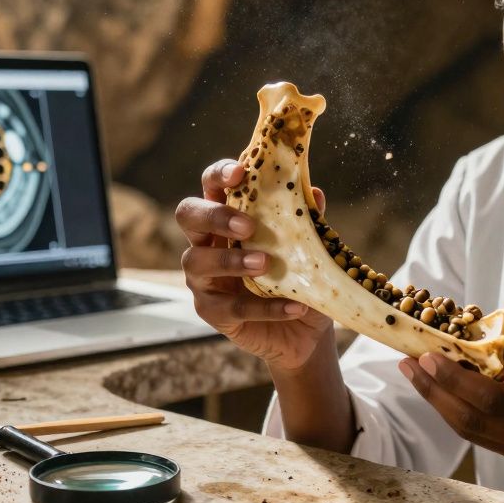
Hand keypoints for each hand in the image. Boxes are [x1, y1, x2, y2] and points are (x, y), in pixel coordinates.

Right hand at [175, 158, 333, 370]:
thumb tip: (314, 194)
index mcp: (227, 217)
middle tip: (247, 225)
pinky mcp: (213, 312)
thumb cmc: (299, 278)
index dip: (219, 174)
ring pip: (197, 262)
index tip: (239, 172)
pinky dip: (265, 307)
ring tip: (264, 263)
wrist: (304, 330)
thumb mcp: (310, 250)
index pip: (212, 185)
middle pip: (188, 215)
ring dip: (230, 260)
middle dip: (214, 215)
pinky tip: (295, 306)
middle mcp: (207, 242)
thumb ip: (308, 222)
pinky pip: (230, 308)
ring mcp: (204, 278)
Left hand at [397, 298, 503, 480]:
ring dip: (440, 404)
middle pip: (473, 421)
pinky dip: (460, 414)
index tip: (428, 356)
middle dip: (434, 392)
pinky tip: (446, 391)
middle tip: (408, 363)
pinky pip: (484, 439)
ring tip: (417, 375)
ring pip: (472, 434)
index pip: (494, 400)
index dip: (455, 380)